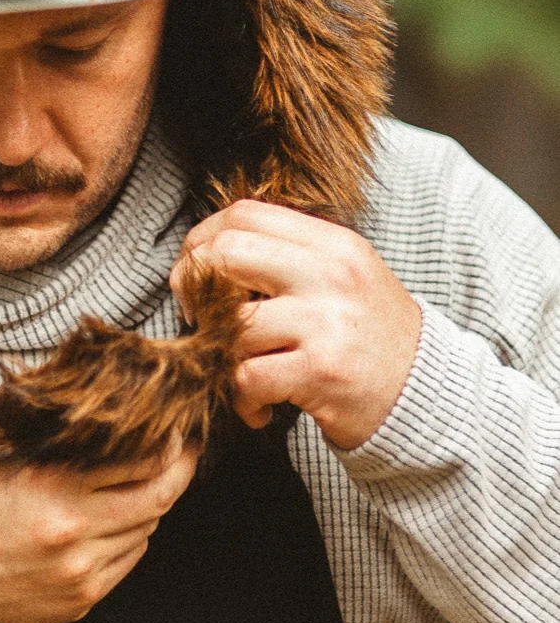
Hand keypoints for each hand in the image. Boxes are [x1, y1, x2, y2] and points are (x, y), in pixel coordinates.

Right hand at [0, 439, 197, 622]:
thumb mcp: (2, 449)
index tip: (179, 430)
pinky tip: (108, 519)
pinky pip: (126, 564)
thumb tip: (111, 405)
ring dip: (149, 506)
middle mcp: (73, 537)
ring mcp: (78, 577)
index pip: (144, 464)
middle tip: (182, 452)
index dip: (172, 444)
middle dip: (178, 472)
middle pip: (159, 502)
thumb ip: (56, 431)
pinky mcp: (77, 604)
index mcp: (54, 489)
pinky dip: (128, 537)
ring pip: (146, 534)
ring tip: (136, 482)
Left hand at [169, 200, 421, 451]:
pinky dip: (242, 399)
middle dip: (194, 287)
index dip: (202, 239)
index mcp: (332, 243)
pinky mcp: (321, 371)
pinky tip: (261, 408)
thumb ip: (289, 255)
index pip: (243, 214)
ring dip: (222, 359)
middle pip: (226, 254)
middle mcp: (330, 274)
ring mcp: (327, 321)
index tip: (195, 271)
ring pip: (231, 325)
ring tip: (244, 376)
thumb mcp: (344, 276)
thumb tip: (209, 250)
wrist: (429, 397)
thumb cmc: (371, 337)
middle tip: (198, 317)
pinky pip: (247, 377)